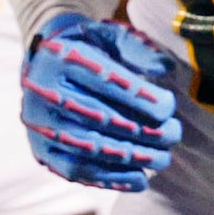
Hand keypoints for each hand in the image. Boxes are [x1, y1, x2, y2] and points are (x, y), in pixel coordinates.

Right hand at [21, 13, 182, 190]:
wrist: (46, 65)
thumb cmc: (88, 48)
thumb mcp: (111, 35)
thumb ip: (137, 49)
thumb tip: (164, 68)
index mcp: (61, 56)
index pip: (104, 80)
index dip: (139, 97)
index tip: (168, 107)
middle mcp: (43, 91)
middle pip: (98, 117)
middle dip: (142, 130)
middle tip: (173, 134)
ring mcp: (40, 124)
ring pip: (89, 148)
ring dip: (132, 158)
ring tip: (163, 158)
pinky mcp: (42, 149)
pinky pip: (77, 170)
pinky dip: (111, 178)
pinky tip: (140, 178)